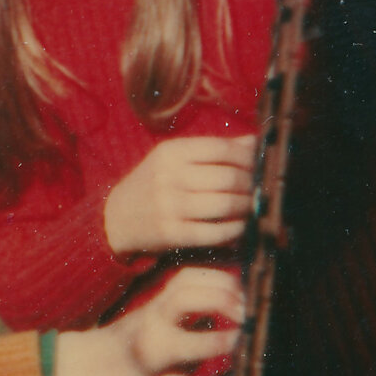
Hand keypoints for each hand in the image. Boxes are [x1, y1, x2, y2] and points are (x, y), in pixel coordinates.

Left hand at [54, 267, 244, 375]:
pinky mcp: (158, 295)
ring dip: (222, 284)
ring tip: (246, 303)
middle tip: (250, 317)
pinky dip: (213, 278)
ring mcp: (154, 303)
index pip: (198, 342)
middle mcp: (154, 320)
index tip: (249, 345)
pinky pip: (188, 276)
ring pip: (191, 278)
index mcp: (154, 350)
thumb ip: (191, 371)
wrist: (85, 363)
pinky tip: (231, 292)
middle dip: (226, 302)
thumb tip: (224, 351)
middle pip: (190, 295)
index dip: (229, 344)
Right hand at [103, 135, 254, 255]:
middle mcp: (168, 177)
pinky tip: (240, 226)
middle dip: (251, 184)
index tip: (258, 164)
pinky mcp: (172, 233)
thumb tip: (254, 142)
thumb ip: (213, 150)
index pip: (220, 149)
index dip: (247, 157)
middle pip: (227, 178)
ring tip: (252, 206)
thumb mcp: (174, 159)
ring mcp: (169, 206)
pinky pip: (216, 232)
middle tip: (259, 189)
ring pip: (225, 205)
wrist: (116, 218)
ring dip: (246, 206)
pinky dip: (235, 229)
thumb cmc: (153, 184)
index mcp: (170, 152)